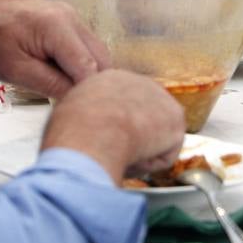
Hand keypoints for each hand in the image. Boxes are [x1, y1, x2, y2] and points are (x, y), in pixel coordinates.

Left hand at [0, 0, 109, 98]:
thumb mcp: (16, 71)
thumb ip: (52, 85)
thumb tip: (79, 100)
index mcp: (57, 26)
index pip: (90, 67)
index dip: (89, 93)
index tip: (82, 114)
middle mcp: (72, 17)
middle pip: (101, 59)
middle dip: (93, 85)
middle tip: (77, 108)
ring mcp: (71, 16)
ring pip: (97, 52)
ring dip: (88, 75)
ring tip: (70, 95)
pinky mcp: (67, 20)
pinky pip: (85, 46)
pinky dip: (81, 64)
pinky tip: (64, 79)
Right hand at [44, 70, 185, 180]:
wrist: (92, 132)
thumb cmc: (71, 129)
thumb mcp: (67, 116)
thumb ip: (83, 119)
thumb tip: (80, 134)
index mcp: (108, 79)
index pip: (119, 105)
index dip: (113, 129)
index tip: (103, 142)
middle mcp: (137, 82)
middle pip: (141, 118)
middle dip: (132, 139)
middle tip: (114, 154)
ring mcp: (160, 98)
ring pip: (153, 137)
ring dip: (140, 152)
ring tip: (120, 156)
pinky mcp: (175, 119)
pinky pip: (164, 153)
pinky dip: (150, 163)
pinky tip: (135, 158)